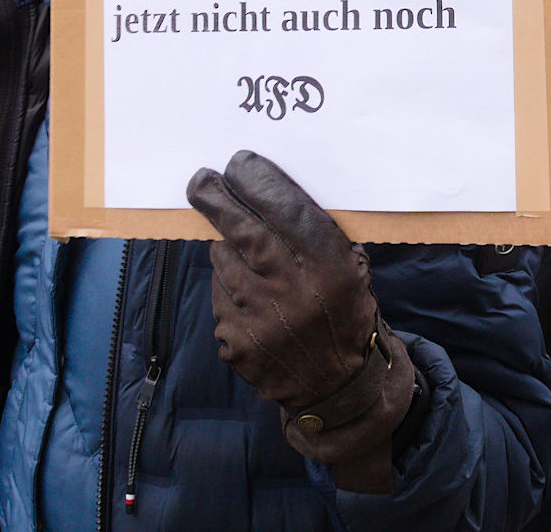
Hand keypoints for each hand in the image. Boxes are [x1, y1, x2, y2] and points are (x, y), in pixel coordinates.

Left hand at [187, 151, 420, 492]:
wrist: (334, 386)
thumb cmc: (342, 311)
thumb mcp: (350, 268)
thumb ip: (316, 234)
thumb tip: (267, 189)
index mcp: (331, 270)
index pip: (288, 212)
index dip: (260, 183)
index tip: (239, 163)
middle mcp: (295, 294)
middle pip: (246, 232)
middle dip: (219, 200)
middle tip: (201, 179)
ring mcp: (262, 321)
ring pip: (225, 262)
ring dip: (227, 248)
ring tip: (246, 254)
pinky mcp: (237, 343)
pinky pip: (221, 295)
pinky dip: (228, 285)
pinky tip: (249, 294)